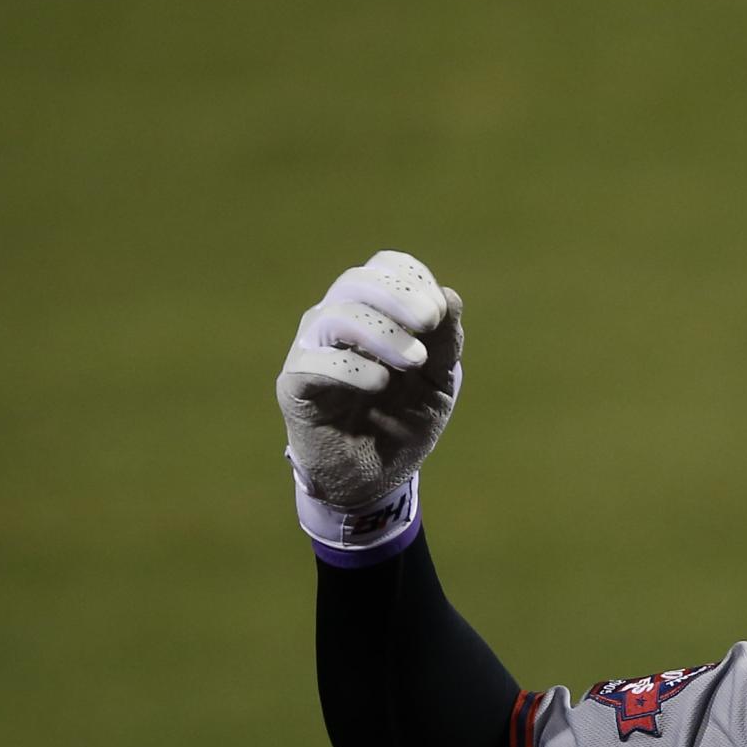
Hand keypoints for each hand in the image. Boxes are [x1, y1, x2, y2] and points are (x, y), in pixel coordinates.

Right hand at [277, 250, 463, 525]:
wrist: (375, 478)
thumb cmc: (403, 421)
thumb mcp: (437, 383)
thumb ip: (446, 343)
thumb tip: (450, 295)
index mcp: (372, 313)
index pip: (383, 268)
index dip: (411, 279)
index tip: (440, 312)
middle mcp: (336, 322)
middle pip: (355, 282)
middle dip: (397, 296)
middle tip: (429, 321)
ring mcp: (312, 350)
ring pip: (335, 316)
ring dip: (381, 332)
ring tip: (414, 361)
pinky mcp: (295, 385)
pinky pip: (314, 362)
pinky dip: (352, 367)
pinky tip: (380, 383)